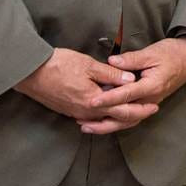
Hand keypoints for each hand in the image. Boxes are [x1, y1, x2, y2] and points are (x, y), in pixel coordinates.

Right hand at [14, 47, 152, 125]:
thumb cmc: (60, 65)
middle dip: (135, 115)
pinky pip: (92, 118)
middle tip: (150, 110)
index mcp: (94, 101)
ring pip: (104, 120)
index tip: (154, 105)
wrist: (31, 73)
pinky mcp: (68, 110)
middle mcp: (86, 112)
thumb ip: (111, 74)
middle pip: (116, 118)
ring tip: (133, 112)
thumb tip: (130, 79)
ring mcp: (76, 113)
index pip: (123, 110)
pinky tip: (108, 111)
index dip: (140, 108)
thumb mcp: (89, 65)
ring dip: (120, 117)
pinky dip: (104, 117)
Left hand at [78, 38, 185, 134]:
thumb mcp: (152, 52)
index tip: (92, 101)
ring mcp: (150, 102)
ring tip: (87, 126)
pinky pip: (131, 117)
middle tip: (82, 121)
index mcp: (152, 85)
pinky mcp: (148, 102)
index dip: (108, 99)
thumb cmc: (172, 53)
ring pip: (127, 121)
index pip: (126, 95)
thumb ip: (131, 59)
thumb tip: (112, 62)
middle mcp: (150, 99)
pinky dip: (116, 121)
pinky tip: (103, 121)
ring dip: (107, 126)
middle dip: (103, 121)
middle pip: (125, 116)